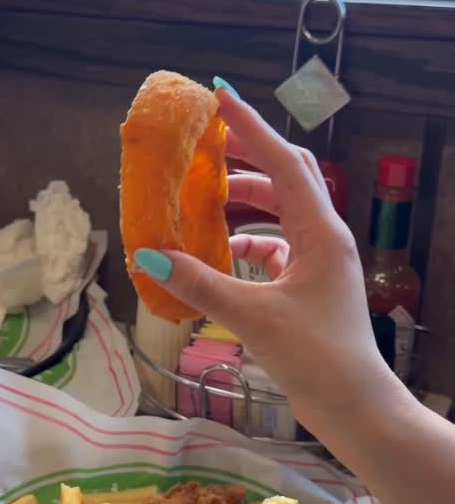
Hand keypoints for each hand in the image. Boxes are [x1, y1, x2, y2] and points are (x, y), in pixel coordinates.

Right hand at [133, 81, 388, 437]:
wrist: (354, 407)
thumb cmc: (315, 357)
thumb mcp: (253, 317)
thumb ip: (200, 284)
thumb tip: (148, 256)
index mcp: (320, 232)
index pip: (284, 162)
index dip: (251, 127)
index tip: (220, 96)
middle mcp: (324, 238)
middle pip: (288, 177)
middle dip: (249, 154)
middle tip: (209, 139)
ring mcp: (319, 263)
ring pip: (280, 214)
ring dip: (246, 201)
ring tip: (205, 196)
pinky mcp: (310, 287)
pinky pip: (276, 249)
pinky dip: (247, 243)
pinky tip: (219, 253)